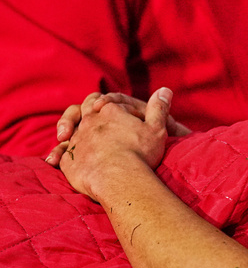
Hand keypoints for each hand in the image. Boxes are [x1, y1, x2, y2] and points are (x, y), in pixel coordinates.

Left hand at [53, 91, 190, 153]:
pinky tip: (69, 162)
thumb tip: (165, 90)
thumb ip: (159, 108)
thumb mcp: (157, 128)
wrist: (120, 178)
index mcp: (109, 110)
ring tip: (79, 143)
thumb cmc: (140, 152)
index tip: (115, 113)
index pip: (104, 100)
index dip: (108, 105)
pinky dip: (63, 156)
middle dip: (86, 112)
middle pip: (83, 109)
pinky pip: (62, 154)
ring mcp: (77, 140)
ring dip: (72, 134)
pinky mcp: (68, 160)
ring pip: (70, 131)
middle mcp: (89, 121)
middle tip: (92, 121)